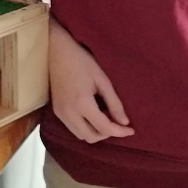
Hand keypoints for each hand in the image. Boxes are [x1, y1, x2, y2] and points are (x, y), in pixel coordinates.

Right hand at [48, 18, 133, 142]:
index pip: (104, 128)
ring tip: (105, 117)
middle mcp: (69, 113)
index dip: (120, 132)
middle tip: (117, 122)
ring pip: (81, 135)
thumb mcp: (102, 80)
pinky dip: (85, 127)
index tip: (131, 130)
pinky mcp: (56, 111)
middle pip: (91, 137)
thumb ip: (114, 103)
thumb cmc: (82, 61)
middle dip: (107, 134)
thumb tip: (124, 122)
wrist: (57, 51)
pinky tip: (92, 115)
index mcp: (82, 104)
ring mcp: (60, 113)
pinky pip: (72, 128)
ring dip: (95, 132)